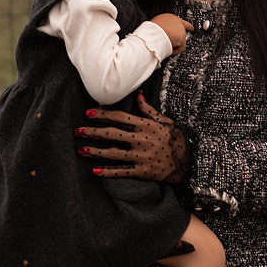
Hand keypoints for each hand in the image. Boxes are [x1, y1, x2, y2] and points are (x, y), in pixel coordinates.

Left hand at [75, 92, 190, 183]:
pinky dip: (108, 172)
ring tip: (81, 149)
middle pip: (112, 134)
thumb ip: (148, 110)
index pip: (120, 117)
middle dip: (92, 132)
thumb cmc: (175, 139)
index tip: (88, 113)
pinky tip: (94, 171)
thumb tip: (138, 94)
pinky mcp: (143, 172)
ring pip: (114, 153)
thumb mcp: (164, 121)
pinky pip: (122, 172)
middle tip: (77, 131)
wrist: (189, 161)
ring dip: (95, 151)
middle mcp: (142, 139)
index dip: (103, 115)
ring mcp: (141, 156)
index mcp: (146, 125)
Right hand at [150, 13, 192, 54]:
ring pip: (180, 39)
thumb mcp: (154, 24)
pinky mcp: (182, 39)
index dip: (182, 25)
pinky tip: (169, 49)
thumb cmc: (151, 29)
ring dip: (174, 43)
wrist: (154, 33)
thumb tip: (158, 32)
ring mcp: (180, 30)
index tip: (190, 28)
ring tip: (165, 44)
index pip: (178, 21)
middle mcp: (177, 22)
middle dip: (179, 36)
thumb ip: (160, 27)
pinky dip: (175, 50)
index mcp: (169, 17)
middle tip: (173, 41)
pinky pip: (180, 48)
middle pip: (182, 30)